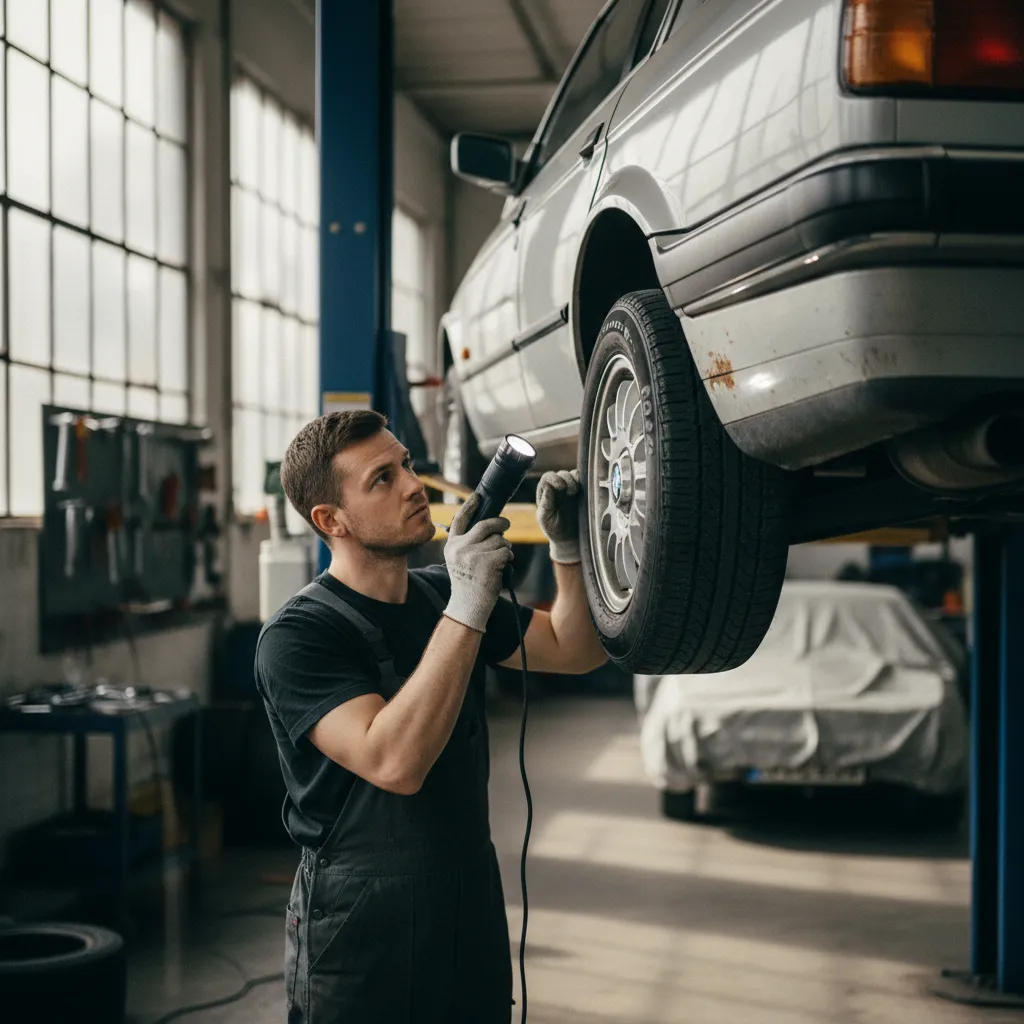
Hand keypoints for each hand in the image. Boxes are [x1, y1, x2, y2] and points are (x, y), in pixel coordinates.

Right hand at [442, 493, 513, 632]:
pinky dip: (508, 558)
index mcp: (451, 545)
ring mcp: (473, 555)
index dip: (470, 505)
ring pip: (499, 540)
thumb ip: (467, 542)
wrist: (468, 607)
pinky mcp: (487, 563)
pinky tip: (502, 567)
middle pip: (486, 525)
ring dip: (505, 548)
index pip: (460, 519)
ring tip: (500, 560)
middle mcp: (460, 548)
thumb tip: (488, 524)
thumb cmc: (468, 583)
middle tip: (506, 524)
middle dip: (500, 523)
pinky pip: (505, 551)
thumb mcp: (459, 560)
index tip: (478, 496)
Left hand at [536, 469, 581, 564]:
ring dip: (576, 480)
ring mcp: (571, 489)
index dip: (554, 478)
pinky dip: (585, 482)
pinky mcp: (583, 492)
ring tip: (576, 493)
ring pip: (573, 475)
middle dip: (567, 479)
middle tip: (572, 492)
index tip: (561, 487)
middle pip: (561, 474)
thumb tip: (548, 486)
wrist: (570, 540)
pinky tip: (584, 492)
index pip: (548, 477)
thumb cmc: (554, 530)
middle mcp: (557, 488)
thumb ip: (545, 503)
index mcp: (545, 493)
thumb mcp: (545, 518)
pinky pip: (585, 481)